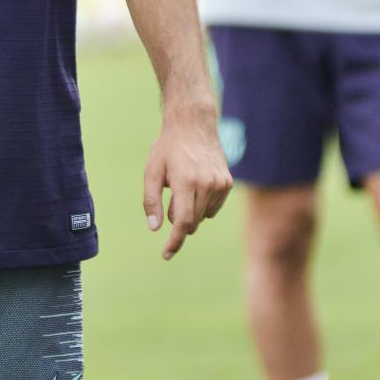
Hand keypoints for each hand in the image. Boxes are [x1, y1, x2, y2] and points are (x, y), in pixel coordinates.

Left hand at [142, 105, 232, 259]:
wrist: (193, 124)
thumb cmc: (168, 148)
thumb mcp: (152, 171)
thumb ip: (151, 201)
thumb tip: (155, 229)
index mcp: (185, 181)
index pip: (182, 221)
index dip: (174, 241)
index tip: (166, 254)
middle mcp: (206, 183)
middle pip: (192, 221)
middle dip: (178, 220)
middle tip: (170, 200)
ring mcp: (220, 183)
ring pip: (203, 216)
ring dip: (190, 212)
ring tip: (183, 187)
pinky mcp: (228, 182)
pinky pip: (213, 208)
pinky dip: (202, 205)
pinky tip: (197, 186)